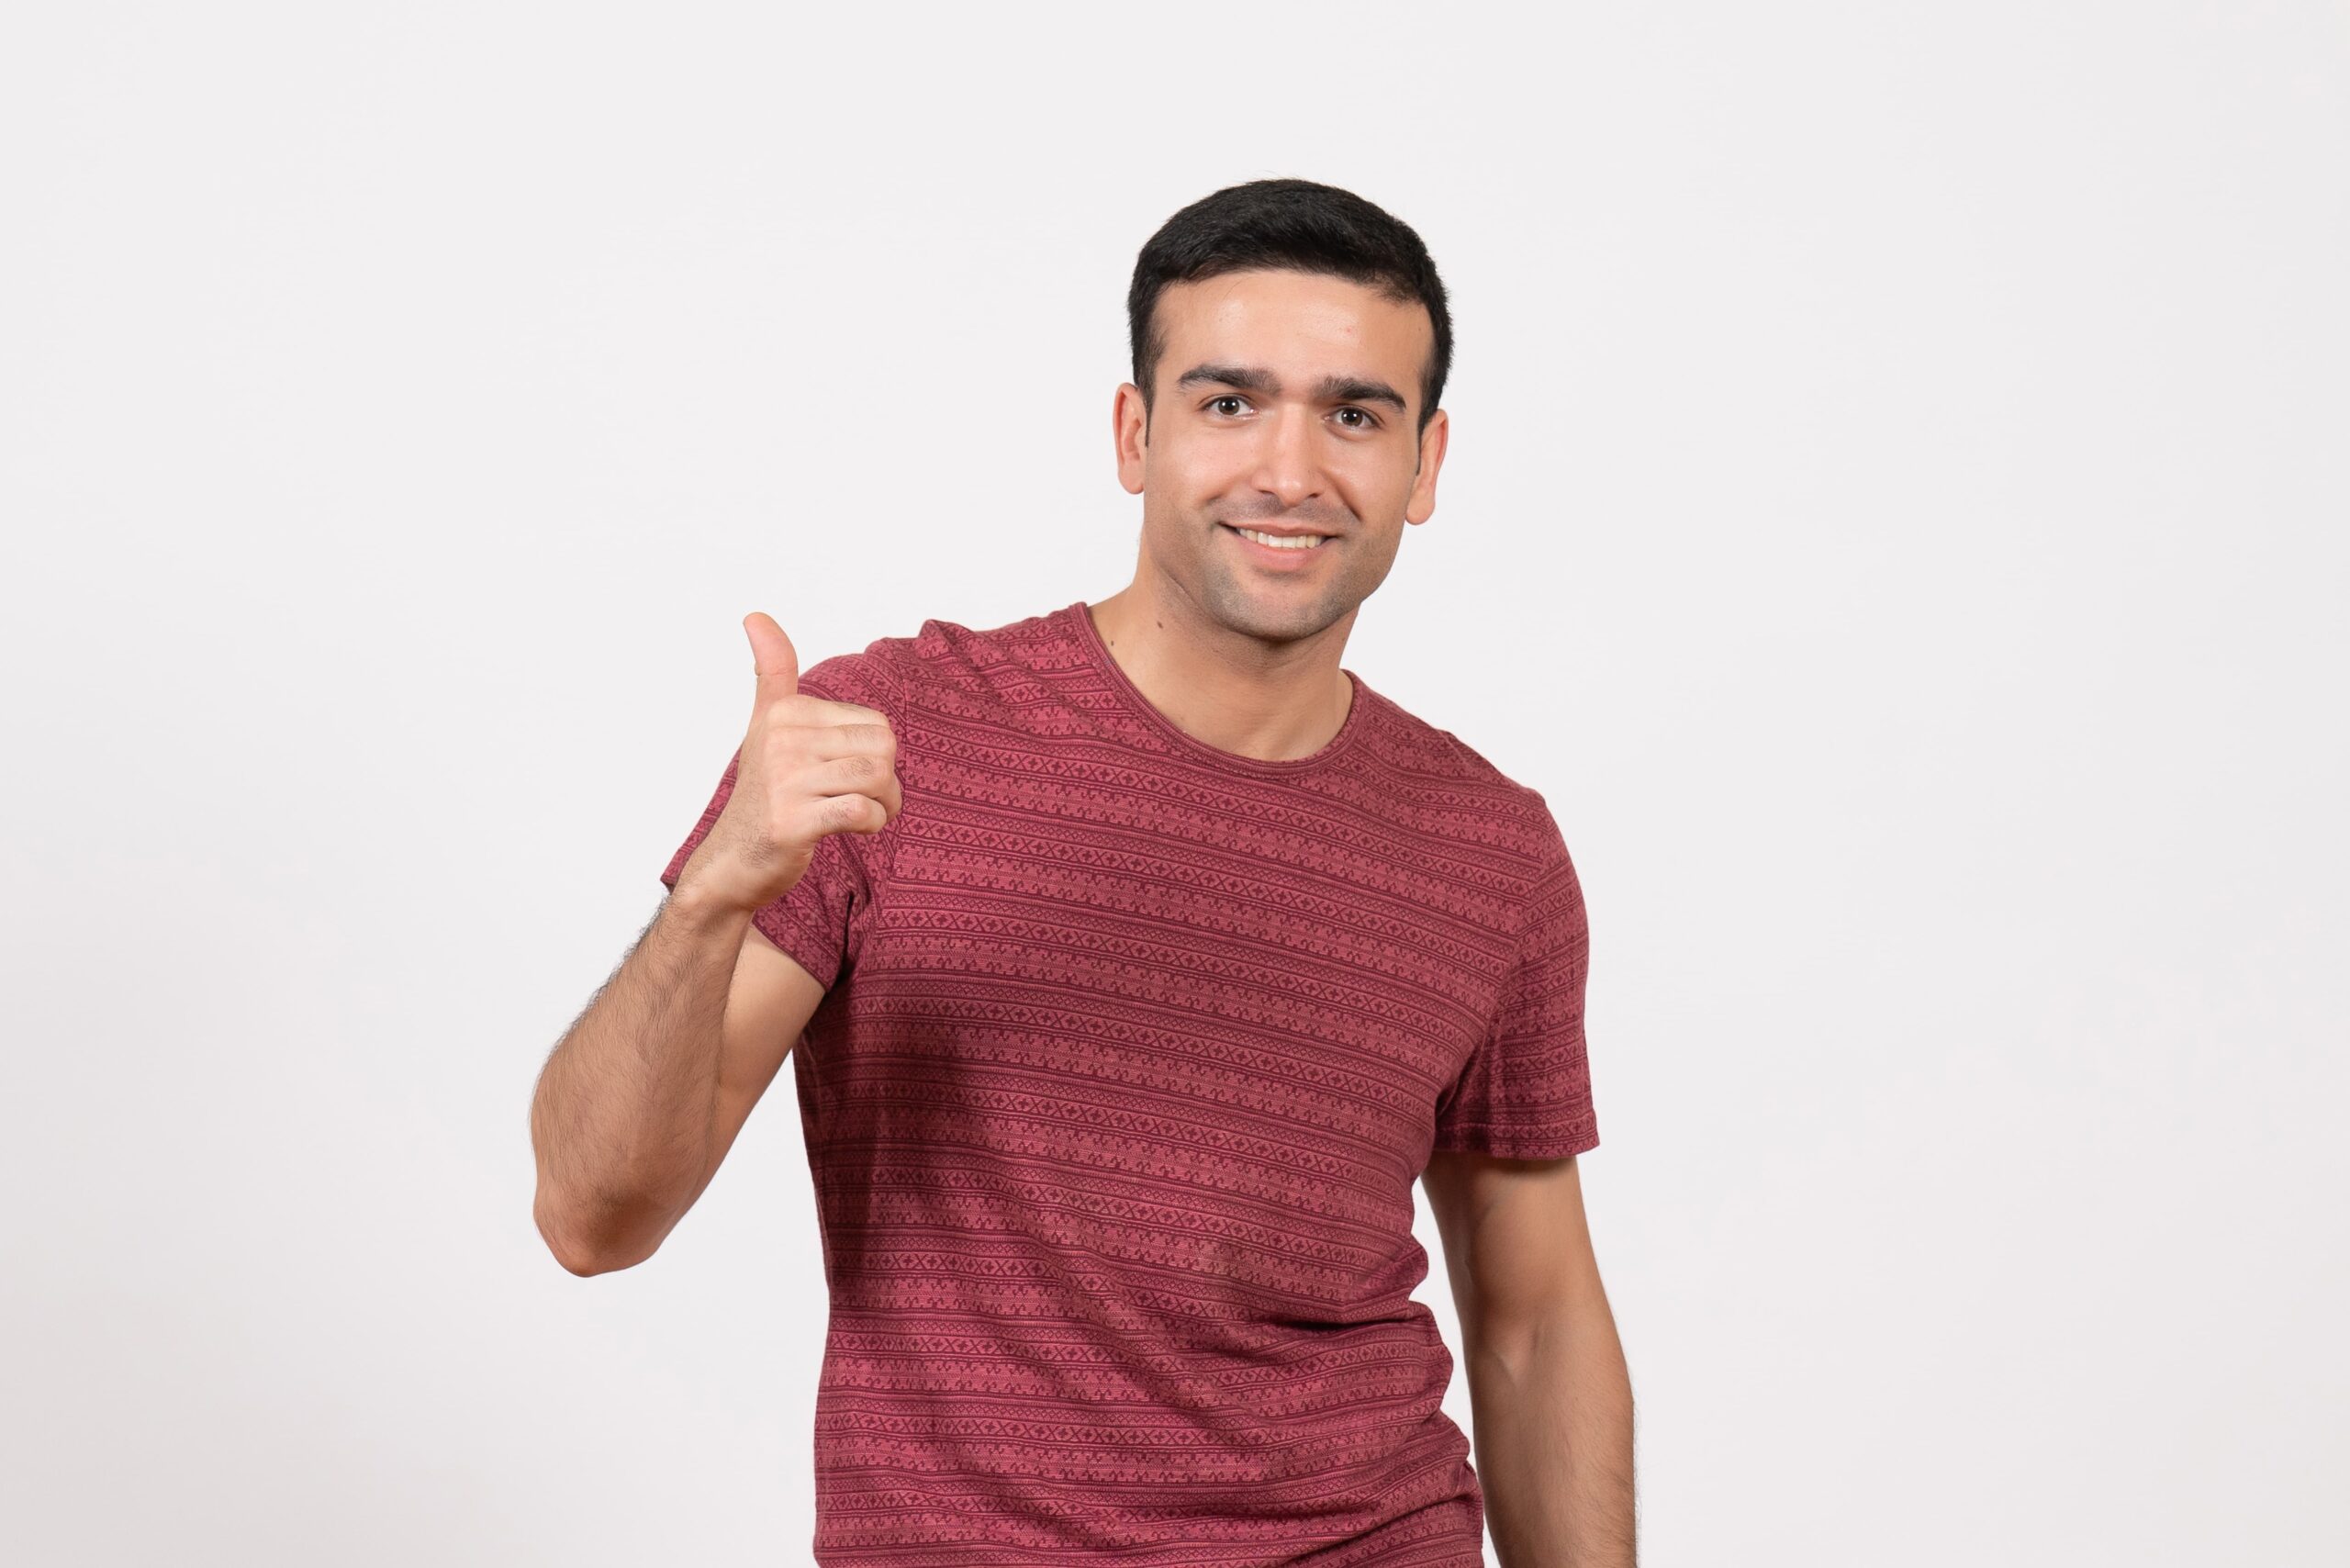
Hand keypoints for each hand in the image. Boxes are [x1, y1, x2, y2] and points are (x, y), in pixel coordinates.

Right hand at [675, 612, 902, 913]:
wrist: (733, 863)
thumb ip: (771, 672)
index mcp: (784, 712)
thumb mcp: (766, 726)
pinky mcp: (793, 821)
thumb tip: (755, 614)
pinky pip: (863, 811)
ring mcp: (784, 781)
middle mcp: (781, 739)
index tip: (848, 772)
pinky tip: (854, 830)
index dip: (877, 754)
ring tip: (863, 814)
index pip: (876, 723)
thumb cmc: (764, 795)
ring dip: (885, 805)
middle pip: (883, 748)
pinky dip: (873, 824)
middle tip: (863, 800)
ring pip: (878, 777)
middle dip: (888, 781)